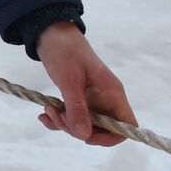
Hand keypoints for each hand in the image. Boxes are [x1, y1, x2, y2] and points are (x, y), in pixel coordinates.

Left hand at [35, 22, 137, 145]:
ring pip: (83, 125)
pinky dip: (58, 119)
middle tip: (57, 115)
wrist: (51, 34)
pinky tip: (44, 114)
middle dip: (77, 128)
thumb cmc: (65, 51)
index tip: (87, 137)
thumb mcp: (69, 81)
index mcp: (113, 93)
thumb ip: (77, 108)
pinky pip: (71, 117)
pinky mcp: (77, 98)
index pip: (127, 125)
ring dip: (64, 123)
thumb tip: (83, 136)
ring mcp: (91, 99)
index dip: (112, 136)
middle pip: (101, 129)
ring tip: (47, 110)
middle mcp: (105, 99)